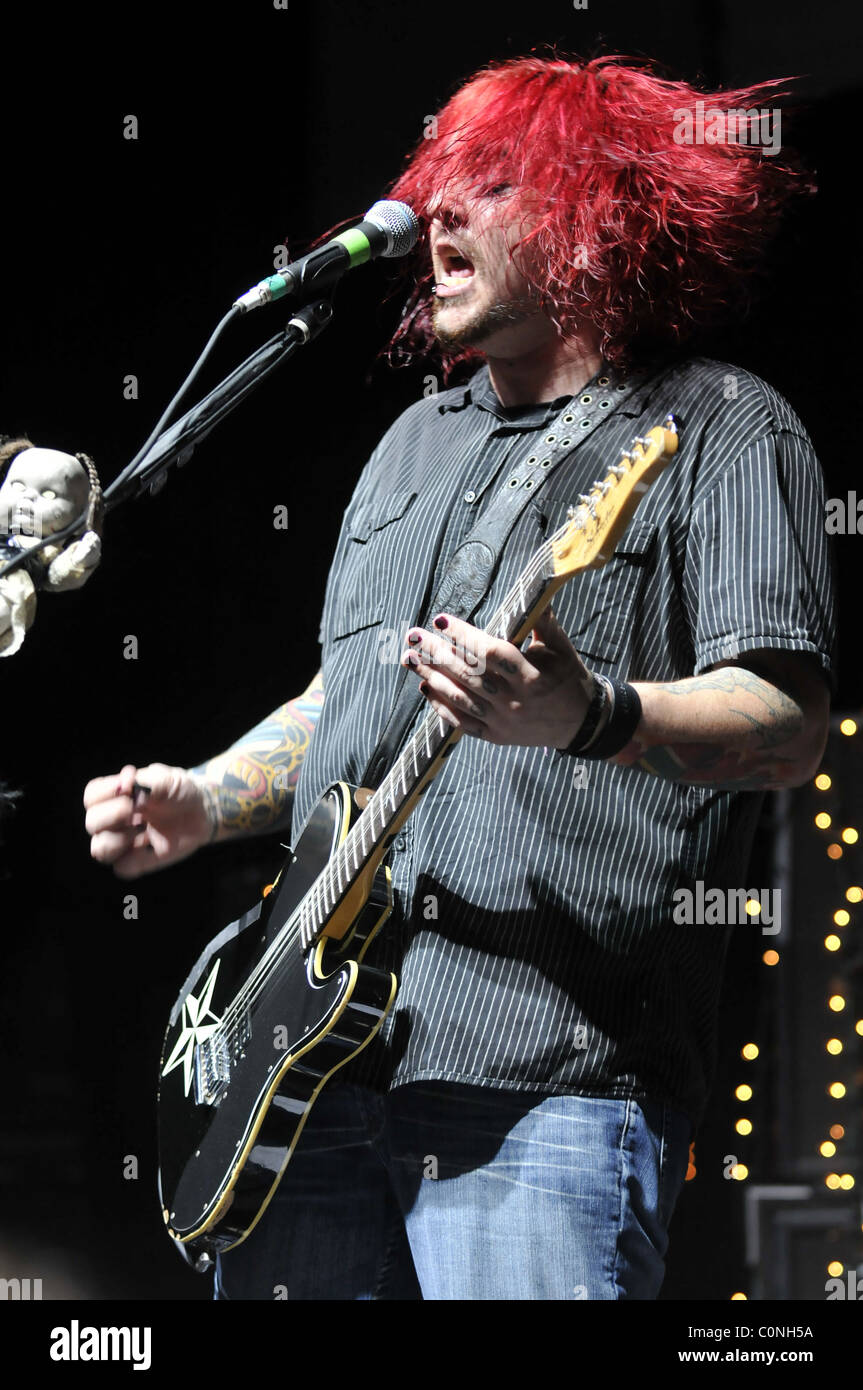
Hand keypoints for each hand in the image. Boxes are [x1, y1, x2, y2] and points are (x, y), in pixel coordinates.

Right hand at [83, 762, 212, 877]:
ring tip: (143, 829)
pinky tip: (151, 846)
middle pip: (92, 823)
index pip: (91, 796)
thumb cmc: (180, 791)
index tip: (129, 786)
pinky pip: (123, 868)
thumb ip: (146, 781)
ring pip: (100, 850)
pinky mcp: (138, 862)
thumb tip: (127, 786)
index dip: (105, 792)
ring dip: (120, 839)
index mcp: (115, 796)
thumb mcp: (168, 778)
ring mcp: (125, 843)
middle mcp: (113, 820)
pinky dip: (134, 858)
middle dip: (113, 814)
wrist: (202, 811)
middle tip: (139, 808)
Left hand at [400, 607, 593, 746]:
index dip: (464, 636)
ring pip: (460, 698)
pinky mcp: (496, 737)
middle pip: (468, 674)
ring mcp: (503, 721)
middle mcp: (514, 701)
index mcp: (531, 676)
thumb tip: (531, 590)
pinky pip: (462, 722)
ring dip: (431, 676)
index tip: (442, 619)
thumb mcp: (561, 648)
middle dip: (437, 653)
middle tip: (414, 635)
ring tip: (410, 658)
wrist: (580, 723)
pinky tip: (425, 687)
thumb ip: (543, 622)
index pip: (491, 653)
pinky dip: (441, 706)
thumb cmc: (569, 679)